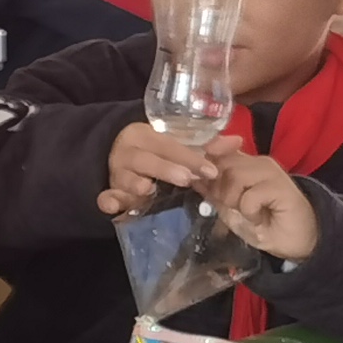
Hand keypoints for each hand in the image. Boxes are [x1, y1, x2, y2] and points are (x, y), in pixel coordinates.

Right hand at [96, 120, 218, 218]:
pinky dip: (107, 201)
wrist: (117, 153)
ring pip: (126, 177)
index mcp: (146, 136)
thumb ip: (206, 146)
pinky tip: (113, 207)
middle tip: (187, 180)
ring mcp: (118, 173)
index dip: (189, 157)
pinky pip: (104, 196)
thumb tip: (238, 141)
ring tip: (148, 189)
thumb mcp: (176, 144)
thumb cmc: (156, 151)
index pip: (168, 144)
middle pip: (146, 160)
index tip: (211, 171)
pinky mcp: (110, 191)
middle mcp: (130, 152)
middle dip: (166, 169)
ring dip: (135, 184)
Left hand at [192, 141, 322, 265]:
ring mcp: (271, 172)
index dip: (207, 155)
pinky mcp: (281, 186)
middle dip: (219, 190)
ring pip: (235, 176)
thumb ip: (213, 191)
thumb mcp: (230, 209)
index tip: (198, 170)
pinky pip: (250, 196)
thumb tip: (191, 176)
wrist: (294, 242)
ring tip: (246, 213)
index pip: (220, 149)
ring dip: (234, 201)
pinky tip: (260, 218)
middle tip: (231, 207)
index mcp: (245, 165)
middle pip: (223, 164)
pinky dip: (249, 212)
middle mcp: (258, 163)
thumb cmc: (263, 224)